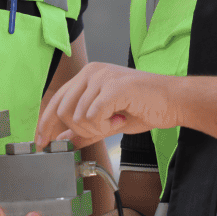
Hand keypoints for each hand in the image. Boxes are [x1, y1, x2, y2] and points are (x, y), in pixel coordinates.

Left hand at [35, 62, 179, 149]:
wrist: (173, 101)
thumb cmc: (144, 107)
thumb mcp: (107, 120)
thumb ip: (84, 128)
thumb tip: (62, 139)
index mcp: (88, 75)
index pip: (56, 100)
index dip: (46, 123)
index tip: (43, 142)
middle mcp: (92, 72)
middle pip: (64, 111)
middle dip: (80, 130)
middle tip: (102, 129)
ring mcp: (102, 78)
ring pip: (78, 117)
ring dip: (97, 129)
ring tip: (116, 121)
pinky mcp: (113, 88)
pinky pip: (93, 117)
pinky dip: (106, 126)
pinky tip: (120, 120)